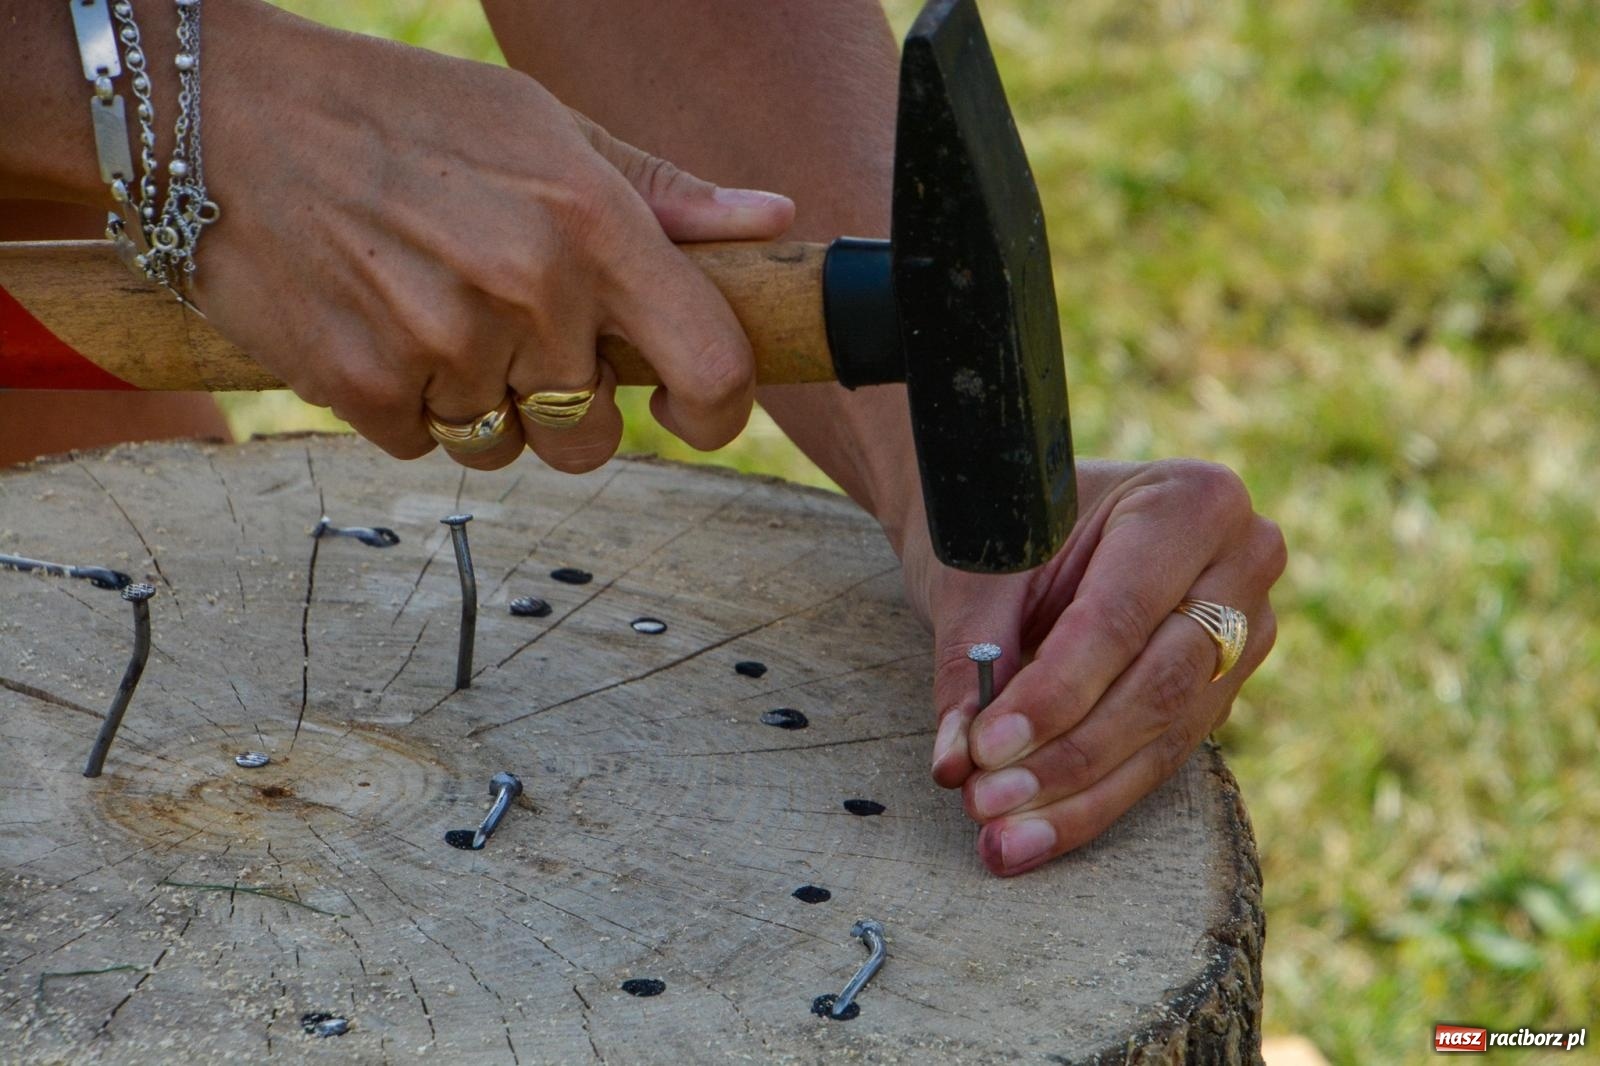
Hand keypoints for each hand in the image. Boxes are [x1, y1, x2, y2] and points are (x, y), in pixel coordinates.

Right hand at [193, 3, 792, 471]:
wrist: (228, 118)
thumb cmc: (405, 114)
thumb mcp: (544, 124)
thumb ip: (664, 192)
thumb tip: (772, 220)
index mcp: (592, 223)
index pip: (712, 366)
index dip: (718, 412)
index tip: (687, 410)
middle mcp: (529, 291)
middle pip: (596, 436)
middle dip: (570, 408)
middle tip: (519, 338)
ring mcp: (443, 347)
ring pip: (507, 447)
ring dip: (485, 405)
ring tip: (437, 313)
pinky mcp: (364, 387)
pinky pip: (426, 442)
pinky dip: (411, 403)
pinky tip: (381, 323)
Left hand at [899, 458, 1285, 875]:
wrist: (1025, 513)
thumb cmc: (1004, 527)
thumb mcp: (980, 572)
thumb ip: (971, 660)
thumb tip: (955, 763)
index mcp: (1191, 501)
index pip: (1121, 617)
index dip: (1055, 691)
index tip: (987, 747)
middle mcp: (1241, 563)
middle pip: (1158, 684)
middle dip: (1066, 756)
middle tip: (986, 801)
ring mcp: (1244, 632)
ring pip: (1164, 735)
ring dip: (1076, 797)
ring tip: (1002, 839)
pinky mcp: (1222, 689)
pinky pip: (1161, 757)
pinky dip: (1090, 802)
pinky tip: (1030, 838)